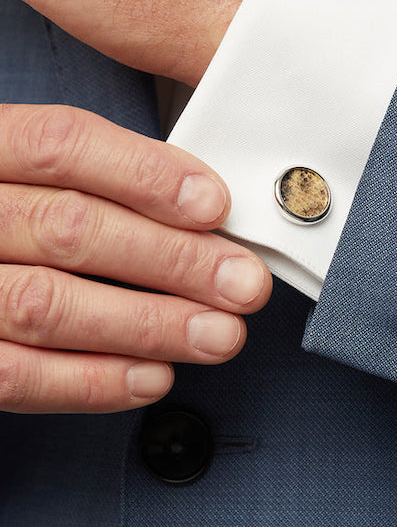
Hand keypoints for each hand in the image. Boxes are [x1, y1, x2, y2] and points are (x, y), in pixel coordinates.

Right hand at [0, 103, 271, 412]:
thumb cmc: (8, 207)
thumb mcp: (31, 169)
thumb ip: (101, 175)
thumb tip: (202, 207)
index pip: (62, 144)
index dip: (145, 174)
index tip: (215, 204)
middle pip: (70, 229)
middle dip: (172, 260)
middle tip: (243, 282)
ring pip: (47, 305)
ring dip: (149, 324)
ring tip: (220, 334)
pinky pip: (13, 375)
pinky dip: (92, 381)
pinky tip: (155, 375)